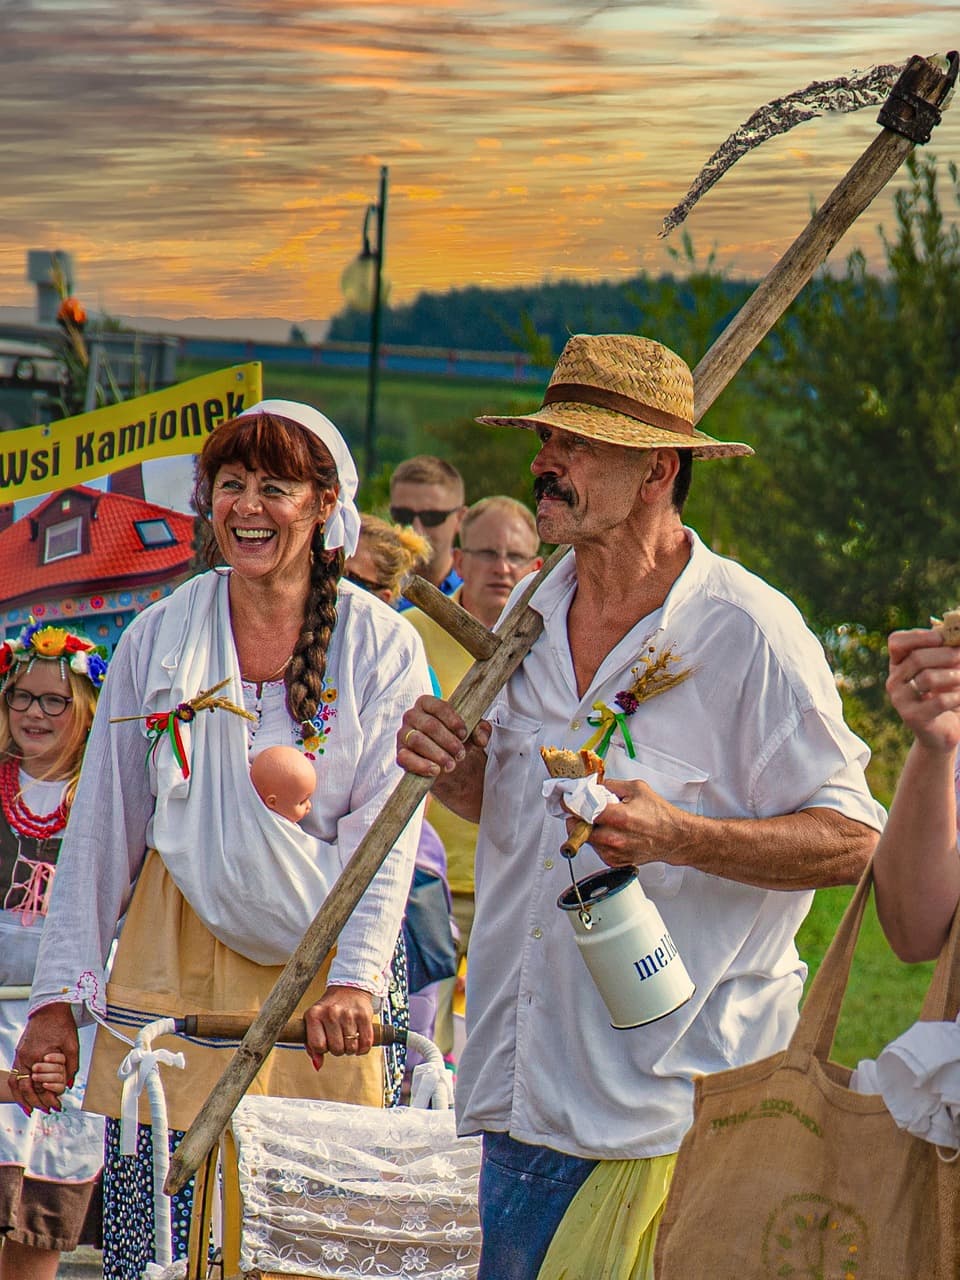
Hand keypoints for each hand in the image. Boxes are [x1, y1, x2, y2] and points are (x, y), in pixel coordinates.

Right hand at [11, 1004, 78, 1113]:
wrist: (50, 1008)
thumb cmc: (62, 1024)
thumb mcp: (72, 1044)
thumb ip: (71, 1065)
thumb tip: (68, 1085)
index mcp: (39, 1056)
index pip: (41, 1085)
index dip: (49, 1098)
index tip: (57, 1106)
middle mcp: (26, 1057)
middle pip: (27, 1088)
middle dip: (37, 1102)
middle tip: (48, 1110)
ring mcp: (20, 1055)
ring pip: (15, 1084)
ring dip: (22, 1098)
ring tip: (31, 1110)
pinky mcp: (19, 1052)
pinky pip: (14, 1074)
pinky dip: (18, 1087)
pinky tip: (23, 1094)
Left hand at [303, 985, 375, 1068]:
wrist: (348, 987)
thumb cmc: (328, 1009)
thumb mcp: (314, 1022)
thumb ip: (312, 1046)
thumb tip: (318, 1065)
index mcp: (314, 1015)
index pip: (318, 1046)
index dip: (323, 1049)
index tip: (325, 1043)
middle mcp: (331, 1013)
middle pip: (336, 1049)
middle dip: (338, 1049)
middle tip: (338, 1040)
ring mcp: (348, 1013)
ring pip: (351, 1048)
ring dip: (350, 1048)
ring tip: (348, 1038)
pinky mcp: (364, 1015)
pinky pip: (365, 1042)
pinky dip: (363, 1047)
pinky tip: (359, 1040)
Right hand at [397, 695, 489, 777]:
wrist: (447, 761)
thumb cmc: (456, 739)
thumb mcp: (472, 732)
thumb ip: (481, 730)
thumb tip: (481, 737)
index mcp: (427, 703)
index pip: (438, 706)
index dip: (453, 720)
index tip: (464, 734)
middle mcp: (412, 716)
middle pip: (429, 725)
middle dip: (448, 741)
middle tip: (461, 754)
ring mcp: (404, 735)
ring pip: (417, 740)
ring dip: (437, 754)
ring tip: (451, 765)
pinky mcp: (400, 754)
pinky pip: (405, 758)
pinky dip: (421, 765)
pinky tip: (435, 771)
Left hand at [573, 776, 687, 869]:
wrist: (674, 837)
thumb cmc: (660, 815)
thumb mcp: (637, 789)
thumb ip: (611, 785)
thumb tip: (593, 785)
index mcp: (619, 817)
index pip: (583, 811)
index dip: (572, 804)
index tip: (566, 801)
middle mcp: (615, 838)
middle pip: (579, 829)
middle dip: (578, 818)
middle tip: (584, 811)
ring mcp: (615, 852)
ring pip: (586, 840)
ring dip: (587, 830)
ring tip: (602, 822)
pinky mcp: (616, 862)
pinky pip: (597, 850)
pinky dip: (598, 841)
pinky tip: (610, 833)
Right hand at [887, 627, 959, 751]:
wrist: (945, 730)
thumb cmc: (948, 694)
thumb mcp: (947, 669)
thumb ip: (949, 651)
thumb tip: (959, 634)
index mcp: (899, 664)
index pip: (897, 642)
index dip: (919, 636)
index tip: (943, 637)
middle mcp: (894, 680)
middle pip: (916, 658)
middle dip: (946, 654)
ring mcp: (900, 700)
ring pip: (927, 678)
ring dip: (954, 676)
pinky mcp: (913, 718)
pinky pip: (939, 701)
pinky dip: (957, 696)